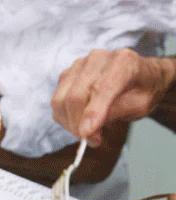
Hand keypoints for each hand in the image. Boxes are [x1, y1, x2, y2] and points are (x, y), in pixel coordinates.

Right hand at [52, 48, 175, 144]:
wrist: (139, 77)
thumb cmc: (142, 91)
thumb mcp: (140, 106)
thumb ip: (115, 112)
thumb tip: (88, 129)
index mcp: (124, 61)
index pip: (102, 88)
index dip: (92, 112)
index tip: (86, 134)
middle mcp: (99, 58)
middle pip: (76, 95)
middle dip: (79, 124)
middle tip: (92, 141)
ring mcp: (80, 64)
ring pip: (61, 99)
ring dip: (70, 123)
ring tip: (87, 133)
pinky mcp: (67, 74)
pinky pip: (57, 101)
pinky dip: (64, 118)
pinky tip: (79, 123)